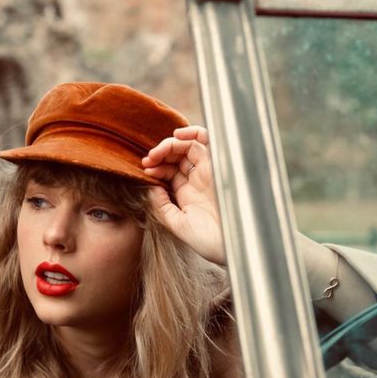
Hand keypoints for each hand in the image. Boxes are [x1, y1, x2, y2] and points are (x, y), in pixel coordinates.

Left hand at [142, 126, 225, 264]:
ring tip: (157, 152)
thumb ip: (162, 206)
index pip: (169, 172)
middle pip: (177, 157)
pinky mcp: (218, 165)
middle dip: (160, 155)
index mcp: (188, 195)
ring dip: (170, 145)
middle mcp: (198, 181)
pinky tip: (177, 135)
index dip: (156, 167)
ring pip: (188, 147)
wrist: (231, 244)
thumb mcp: (178, 224)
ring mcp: (209, 172)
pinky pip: (207, 141)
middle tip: (147, 160)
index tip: (145, 170)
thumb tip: (151, 185)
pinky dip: (193, 133)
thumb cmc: (207, 241)